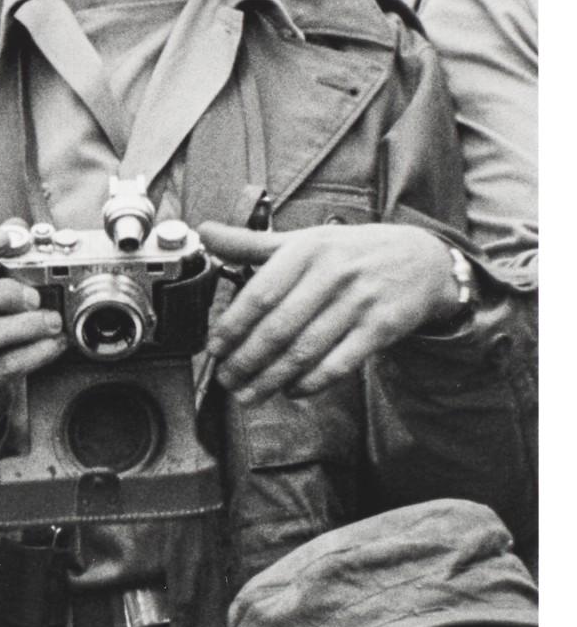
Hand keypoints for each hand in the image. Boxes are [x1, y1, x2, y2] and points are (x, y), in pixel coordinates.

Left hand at [200, 221, 463, 400]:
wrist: (423, 260)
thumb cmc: (352, 252)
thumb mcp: (304, 239)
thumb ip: (251, 243)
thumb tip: (204, 232)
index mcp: (308, 250)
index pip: (260, 294)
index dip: (232, 327)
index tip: (214, 348)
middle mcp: (334, 274)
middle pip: (279, 328)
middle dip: (246, 360)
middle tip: (227, 379)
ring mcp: (360, 301)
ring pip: (305, 350)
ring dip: (271, 379)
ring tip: (248, 394)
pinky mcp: (382, 327)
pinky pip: (339, 363)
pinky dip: (311, 382)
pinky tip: (292, 390)